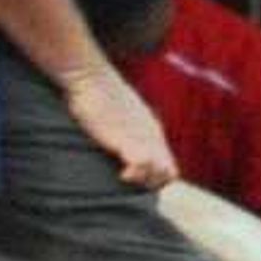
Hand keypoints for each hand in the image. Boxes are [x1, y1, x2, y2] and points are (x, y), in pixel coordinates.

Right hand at [58, 66, 176, 188]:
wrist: (91, 77)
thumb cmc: (100, 94)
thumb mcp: (122, 111)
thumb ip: (128, 125)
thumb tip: (120, 138)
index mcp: (153, 130)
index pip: (169, 165)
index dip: (155, 177)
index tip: (135, 177)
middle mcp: (153, 136)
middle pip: (168, 173)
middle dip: (153, 183)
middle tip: (131, 180)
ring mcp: (143, 138)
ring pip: (160, 173)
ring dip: (145, 181)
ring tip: (127, 176)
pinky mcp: (127, 139)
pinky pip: (143, 166)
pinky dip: (135, 175)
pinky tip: (122, 175)